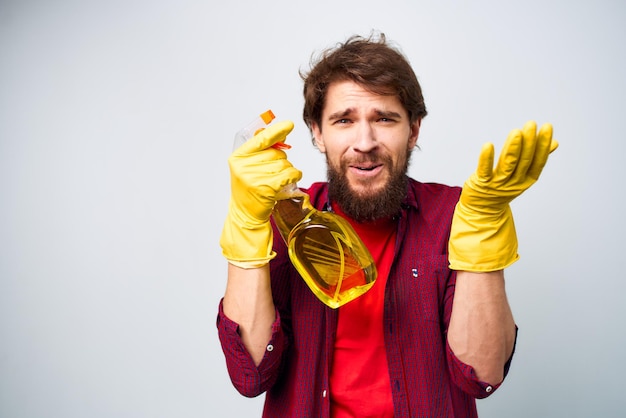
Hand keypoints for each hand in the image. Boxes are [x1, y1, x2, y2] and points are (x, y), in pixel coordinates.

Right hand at [220, 120, 302, 267]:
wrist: (245, 214)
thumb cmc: (249, 189)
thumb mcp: (249, 168)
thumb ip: (261, 151)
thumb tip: (282, 134)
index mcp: (238, 157)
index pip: (261, 139)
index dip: (276, 131)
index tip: (289, 124)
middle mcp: (243, 166)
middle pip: (276, 153)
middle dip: (281, 161)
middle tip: (274, 172)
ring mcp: (253, 177)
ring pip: (284, 164)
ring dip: (288, 170)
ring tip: (280, 180)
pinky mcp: (265, 188)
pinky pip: (288, 174)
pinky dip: (294, 176)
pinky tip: (291, 180)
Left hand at [448, 121, 557, 271]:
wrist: (482, 210)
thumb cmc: (502, 188)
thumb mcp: (522, 175)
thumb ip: (536, 158)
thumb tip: (555, 143)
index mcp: (526, 180)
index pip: (538, 161)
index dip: (543, 145)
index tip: (547, 127)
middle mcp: (514, 183)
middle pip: (524, 161)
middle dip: (529, 142)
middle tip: (531, 124)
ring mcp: (498, 184)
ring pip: (508, 165)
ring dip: (513, 148)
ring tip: (516, 132)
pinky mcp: (482, 184)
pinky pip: (485, 170)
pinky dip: (487, 158)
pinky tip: (488, 145)